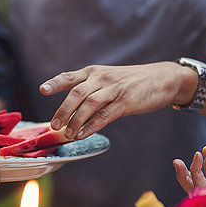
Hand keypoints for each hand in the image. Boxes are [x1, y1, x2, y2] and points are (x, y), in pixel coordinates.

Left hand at [39, 63, 195, 138]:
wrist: (163, 78)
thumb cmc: (132, 81)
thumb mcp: (108, 79)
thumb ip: (91, 90)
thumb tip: (70, 110)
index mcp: (94, 72)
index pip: (70, 77)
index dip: (55, 83)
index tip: (42, 90)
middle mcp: (102, 78)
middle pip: (77, 92)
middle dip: (63, 110)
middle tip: (54, 125)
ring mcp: (115, 89)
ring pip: (90, 104)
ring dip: (76, 120)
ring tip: (67, 134)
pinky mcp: (127, 101)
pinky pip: (105, 114)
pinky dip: (92, 125)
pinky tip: (83, 134)